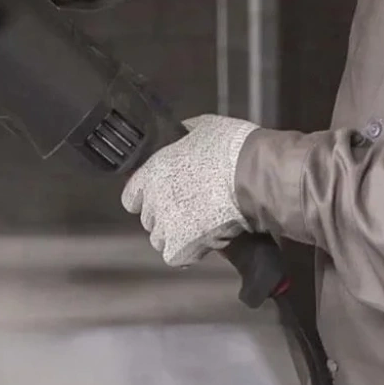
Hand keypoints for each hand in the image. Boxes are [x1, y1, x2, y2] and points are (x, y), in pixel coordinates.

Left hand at [121, 113, 258, 266]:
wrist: (252, 174)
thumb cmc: (231, 147)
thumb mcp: (204, 127)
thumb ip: (185, 133)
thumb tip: (182, 132)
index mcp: (153, 170)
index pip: (131, 196)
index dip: (146, 197)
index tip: (161, 195)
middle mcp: (154, 199)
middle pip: (149, 219)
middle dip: (166, 215)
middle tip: (189, 208)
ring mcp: (166, 224)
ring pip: (160, 240)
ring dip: (175, 235)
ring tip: (197, 226)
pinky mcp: (182, 246)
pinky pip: (176, 257)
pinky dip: (188, 252)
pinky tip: (202, 241)